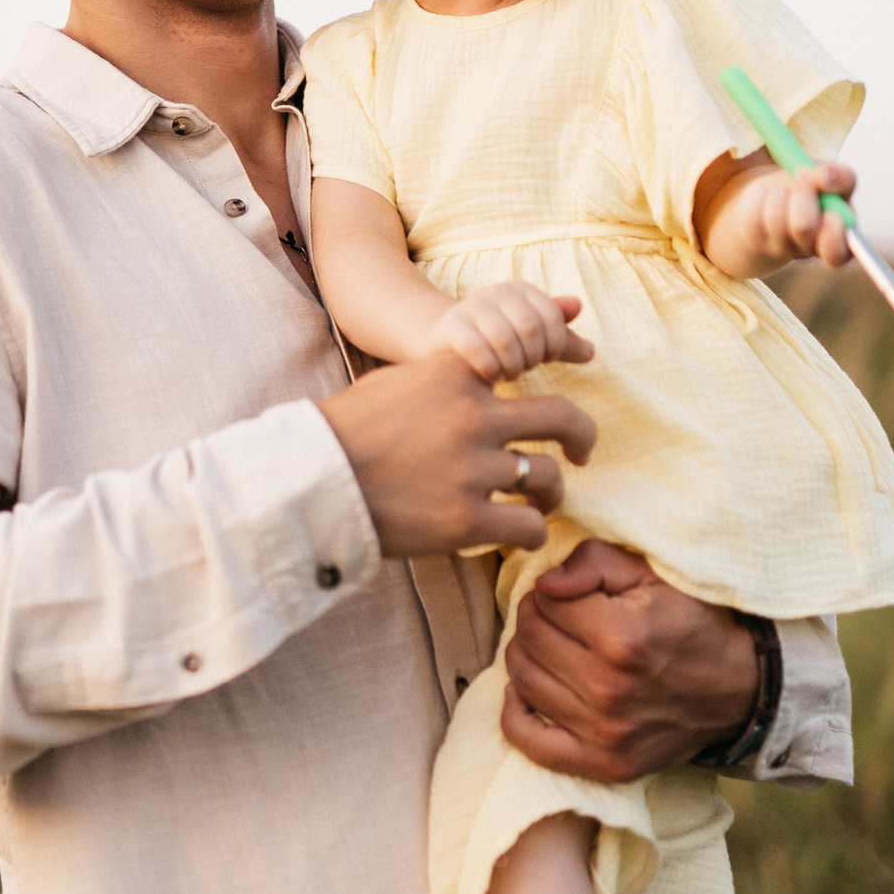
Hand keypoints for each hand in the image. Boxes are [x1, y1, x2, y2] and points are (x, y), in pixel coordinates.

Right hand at [317, 355, 596, 556]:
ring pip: (549, 477)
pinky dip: (530, 532)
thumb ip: (440, 378)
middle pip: (561, 417)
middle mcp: (474, 416)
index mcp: (455, 374)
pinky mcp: (468, 519)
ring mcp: (474, 468)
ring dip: (551, 492)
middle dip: (580, 434)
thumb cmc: (342, 432)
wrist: (311, 482)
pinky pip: (528, 526)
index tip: (544, 394)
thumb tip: (470, 379)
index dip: (544, 371)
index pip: (522, 360)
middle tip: (582, 450)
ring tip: (545, 501)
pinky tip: (520, 533)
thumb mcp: (394, 383)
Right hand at [433, 283, 592, 383]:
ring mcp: (470, 306)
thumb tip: (592, 352)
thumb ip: (561, 342)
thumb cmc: (497, 344)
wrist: (441, 345)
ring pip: (505, 340)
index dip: (555, 345)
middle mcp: (496, 291)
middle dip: (531, 358)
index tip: (545, 359)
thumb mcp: (531, 341)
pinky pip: (478, 350)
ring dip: (511, 367)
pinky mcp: (450, 326)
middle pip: (530, 328)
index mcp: (521, 290)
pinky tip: (490, 377)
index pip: (552, 316)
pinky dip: (490, 369)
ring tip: (508, 375)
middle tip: (523, 369)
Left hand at [497, 541, 759, 780]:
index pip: (543, 601)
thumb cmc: (691, 623)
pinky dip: (516, 714)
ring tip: (552, 648)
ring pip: (523, 681)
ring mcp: (606, 733)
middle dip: (535, 619)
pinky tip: (526, 693)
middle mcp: (609, 689)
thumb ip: (594, 562)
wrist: (740, 688)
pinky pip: (530, 743)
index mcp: (621, 637)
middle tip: (558, 618)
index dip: (549, 590)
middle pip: (528, 640)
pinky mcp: (607, 764)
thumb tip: (544, 583)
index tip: (568, 594)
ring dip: (526, 658)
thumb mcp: (652, 574)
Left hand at [704, 161, 856, 277]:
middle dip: (803, 194)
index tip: (830, 212)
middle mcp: (810, 251)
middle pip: (803, 227)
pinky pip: (753, 215)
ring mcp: (781, 249)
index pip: (838, 254)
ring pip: (775, 218)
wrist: (777, 195)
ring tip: (783, 188)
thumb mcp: (832, 178)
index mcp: (838, 240)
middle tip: (803, 173)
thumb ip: (841, 177)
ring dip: (780, 192)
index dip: (834, 235)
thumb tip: (823, 177)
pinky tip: (765, 195)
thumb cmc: (813, 188)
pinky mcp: (755, 240)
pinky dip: (759, 195)